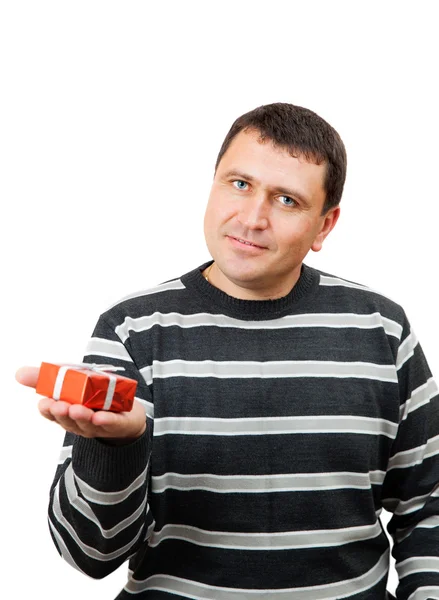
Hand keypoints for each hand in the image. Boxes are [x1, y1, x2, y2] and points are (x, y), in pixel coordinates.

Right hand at [16, 366, 146, 441]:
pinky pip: (111, 423)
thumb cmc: (93, 398)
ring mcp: (99, 426)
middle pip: (69, 420)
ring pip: (88, 423)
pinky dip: (106, 421)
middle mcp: (80, 423)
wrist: (127, 413)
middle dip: (63, 413)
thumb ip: (46, 379)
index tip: (45, 403)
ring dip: (82, 417)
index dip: (49, 410)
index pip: (53, 414)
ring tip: (77, 409)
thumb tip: (19, 373)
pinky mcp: (118, 423)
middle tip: (59, 405)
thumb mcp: (70, 384)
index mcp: (66, 414)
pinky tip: (100, 417)